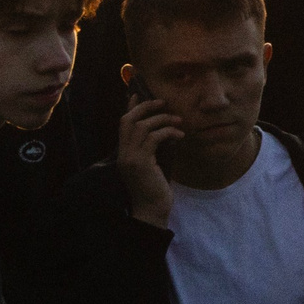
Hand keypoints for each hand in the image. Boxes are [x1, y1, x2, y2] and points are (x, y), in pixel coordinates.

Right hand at [117, 96, 183, 228]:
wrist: (153, 209)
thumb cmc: (156, 186)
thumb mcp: (153, 162)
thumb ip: (153, 146)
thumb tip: (161, 128)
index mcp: (124, 153)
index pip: (123, 124)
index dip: (131, 107)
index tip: (138, 94)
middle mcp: (123, 154)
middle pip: (129, 120)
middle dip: (146, 107)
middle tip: (164, 103)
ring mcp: (130, 158)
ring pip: (142, 126)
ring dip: (163, 119)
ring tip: (178, 122)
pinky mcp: (141, 163)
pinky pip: (154, 138)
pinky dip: (168, 132)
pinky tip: (180, 136)